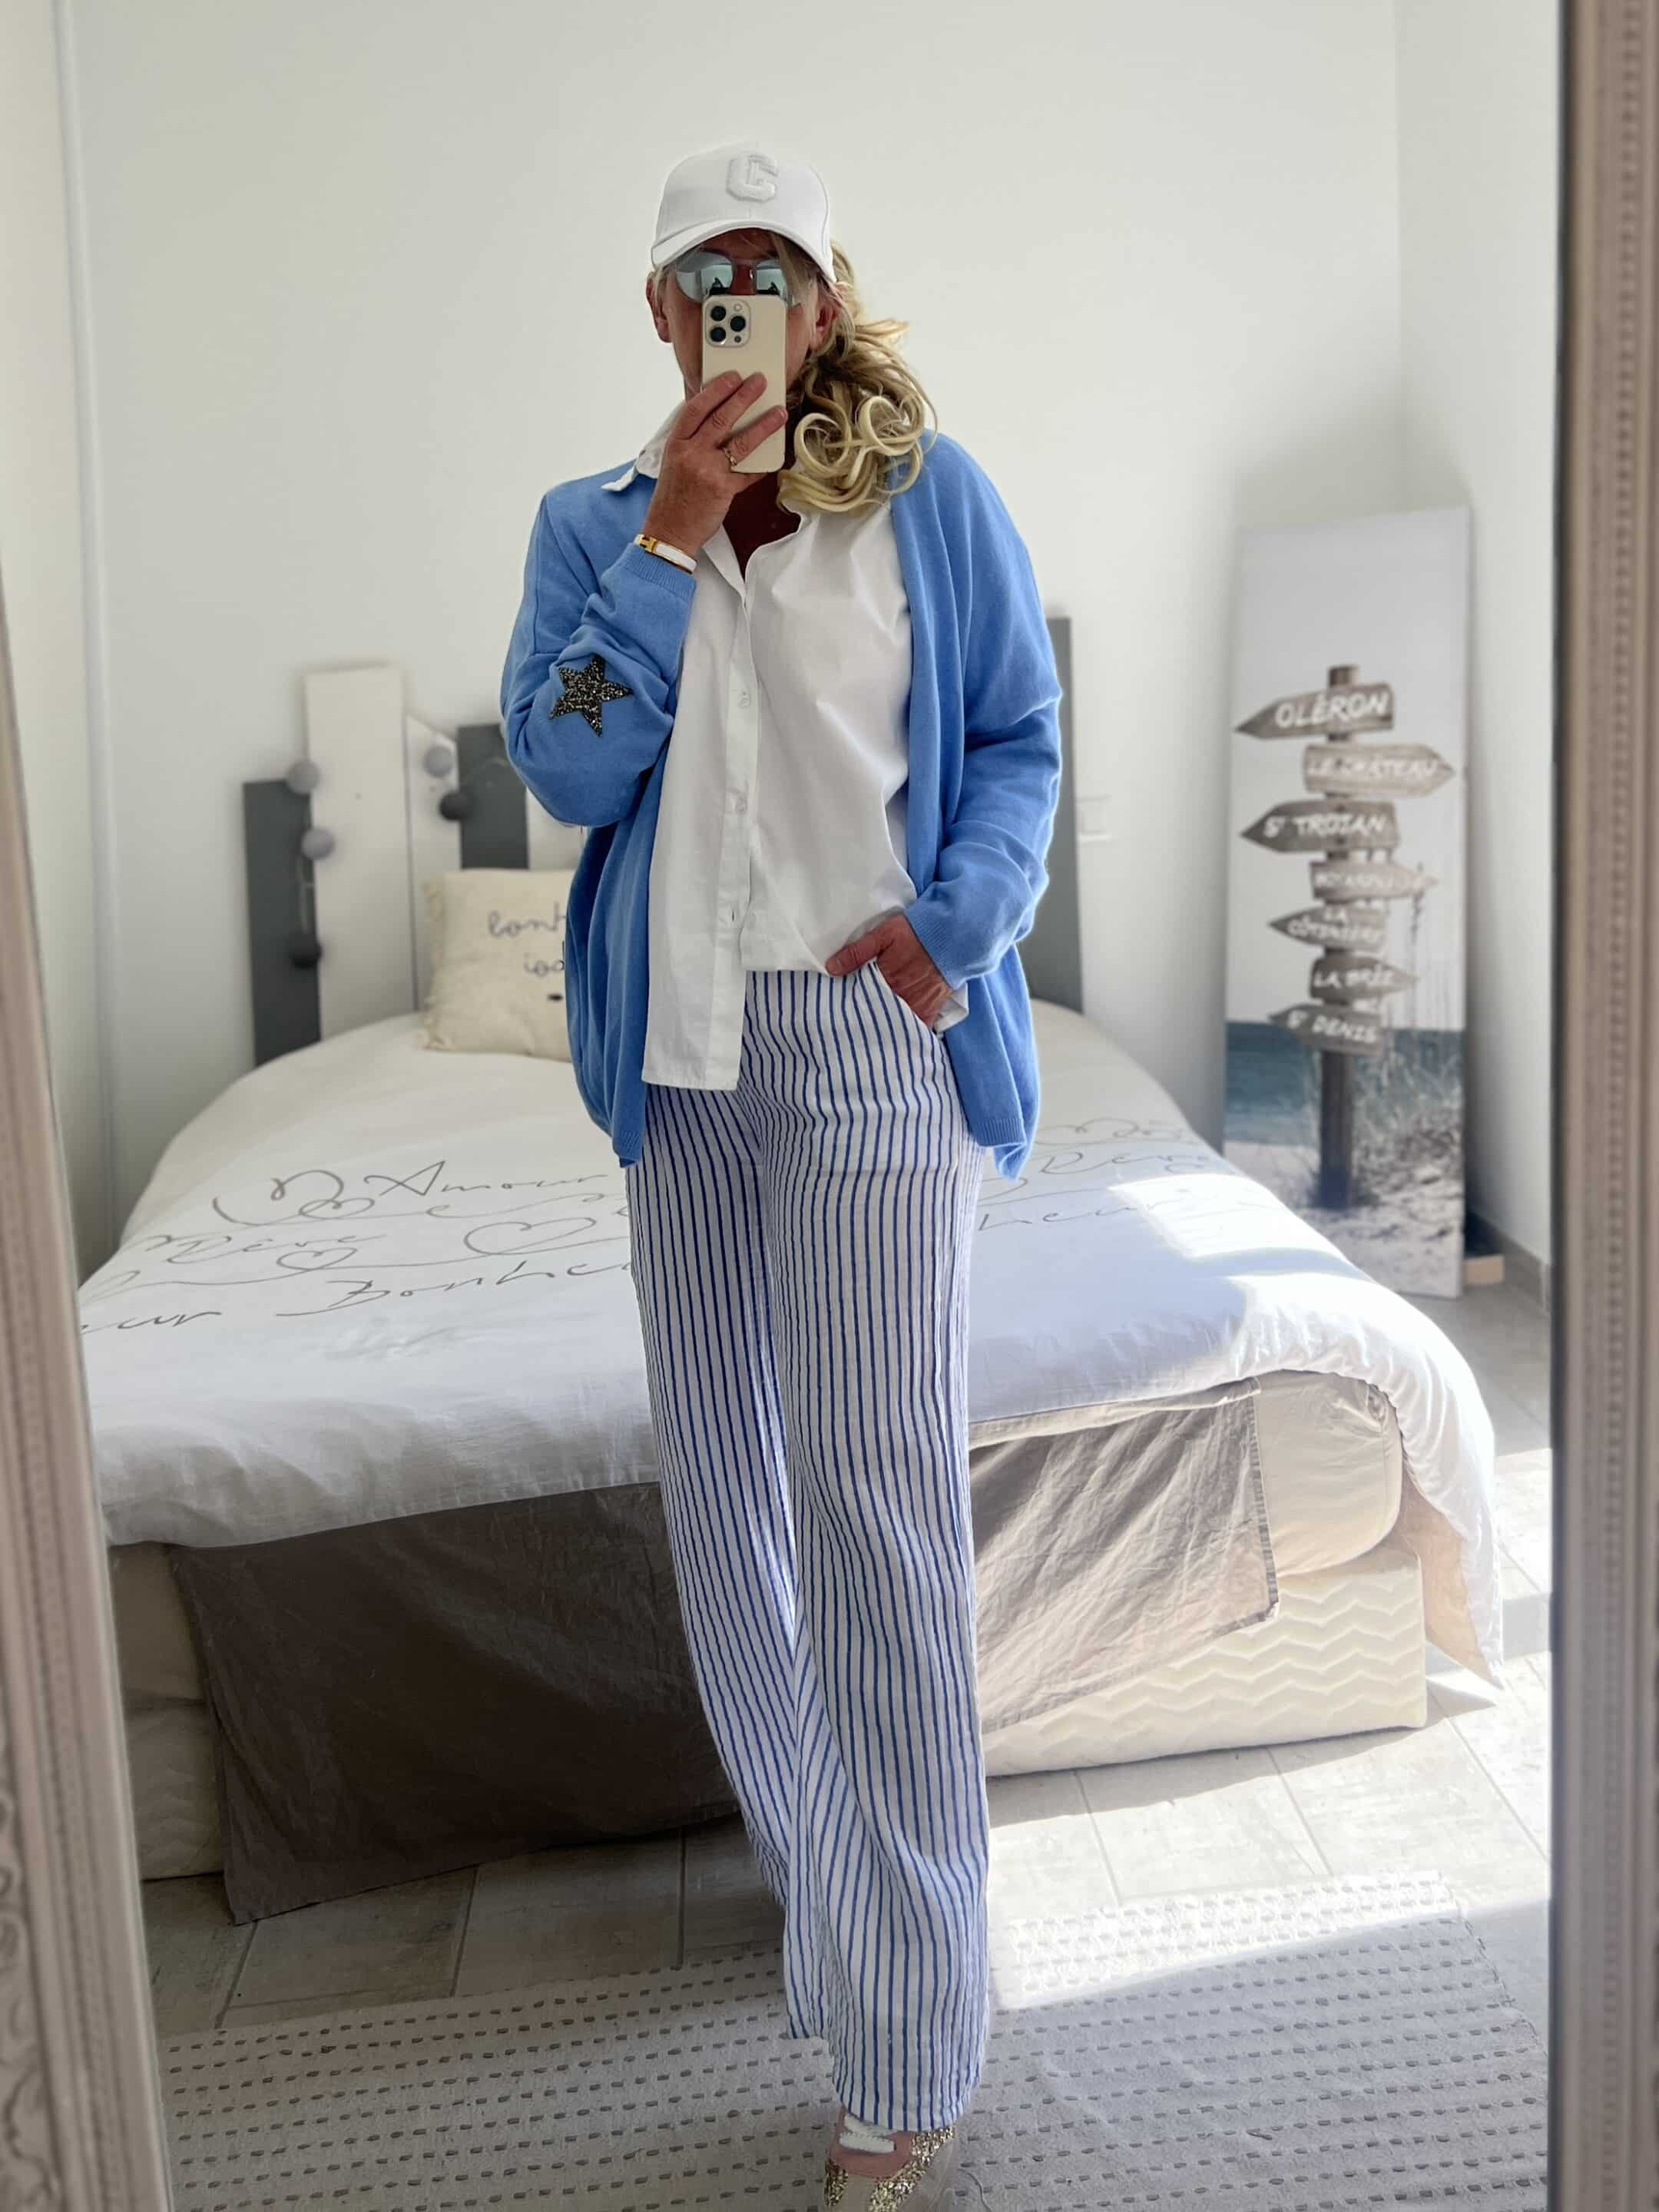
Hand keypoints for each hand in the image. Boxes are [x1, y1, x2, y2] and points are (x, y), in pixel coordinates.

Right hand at [641, 371, 786, 555]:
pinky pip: (748, 473)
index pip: (696, 408)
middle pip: (721, 418)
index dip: (715, 390)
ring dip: (763, 425)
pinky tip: (774, 455)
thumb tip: (718, 420)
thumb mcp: (674, 461)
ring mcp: (707, 471)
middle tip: (760, 382)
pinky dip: (762, 465)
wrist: (670, 530)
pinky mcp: (723, 489)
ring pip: (740, 442)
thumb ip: (693, 441)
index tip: (732, 377)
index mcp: (676, 443)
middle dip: (743, 397)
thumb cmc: (673, 497)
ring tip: (778, 413)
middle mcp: (691, 454)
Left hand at [825, 912, 955, 1025]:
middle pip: (876, 1017)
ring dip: (882, 1030)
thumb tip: (831, 969)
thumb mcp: (883, 934)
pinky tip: (894, 1041)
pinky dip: (906, 1036)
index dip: (847, 1009)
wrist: (952, 936)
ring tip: (867, 1037)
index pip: (859, 1002)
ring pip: (894, 1027)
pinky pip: (917, 1030)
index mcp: (885, 981)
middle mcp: (901, 998)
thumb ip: (856, 952)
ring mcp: (917, 1007)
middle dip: (863, 1023)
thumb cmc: (915, 933)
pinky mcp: (930, 1010)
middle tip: (848, 1030)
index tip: (836, 1015)